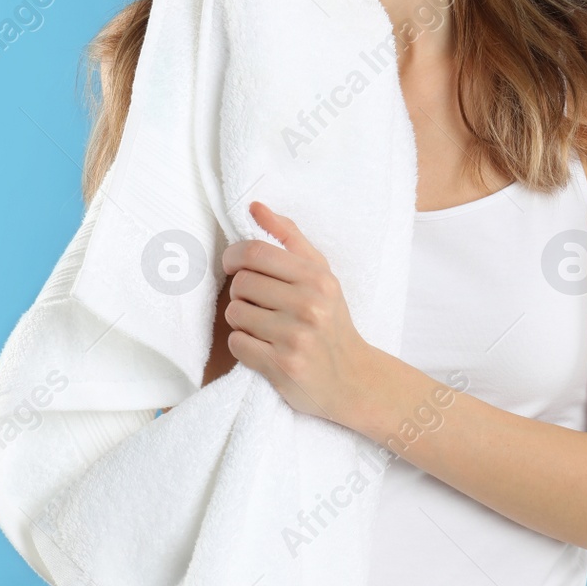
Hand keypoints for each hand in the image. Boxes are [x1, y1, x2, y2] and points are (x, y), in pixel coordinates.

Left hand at [220, 201, 372, 425]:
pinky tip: (262, 347)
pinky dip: (243, 345)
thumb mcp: (321, 274)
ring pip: (235, 313)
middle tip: (255, 301)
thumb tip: (255, 207)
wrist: (353, 378)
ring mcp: (294, 337)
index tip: (233, 264)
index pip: (256, 252)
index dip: (233, 255)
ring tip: (261, 325)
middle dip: (240, 292)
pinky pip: (237, 343)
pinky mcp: (281, 366)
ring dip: (240, 320)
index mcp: (317, 278)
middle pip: (241, 283)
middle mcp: (308, 305)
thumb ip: (289, 237)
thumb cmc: (332, 320)